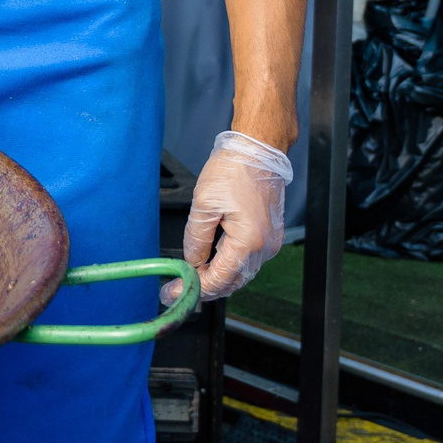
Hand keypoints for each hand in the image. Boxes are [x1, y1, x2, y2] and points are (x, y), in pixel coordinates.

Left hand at [162, 130, 292, 304]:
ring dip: (216, 279)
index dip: (194, 289)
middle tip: (177, 289)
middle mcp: (264, 247)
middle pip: (232, 282)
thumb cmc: (234, 170)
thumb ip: (196, 238)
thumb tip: (191, 261)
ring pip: (240, 273)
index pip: (219, 279)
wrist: (258, 150)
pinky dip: (228, 267)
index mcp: (248, 241)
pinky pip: (247, 260)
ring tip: (189, 278)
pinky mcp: (269, 235)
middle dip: (204, 289)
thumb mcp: (204, 204)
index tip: (172, 292)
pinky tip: (210, 264)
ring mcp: (270, 242)